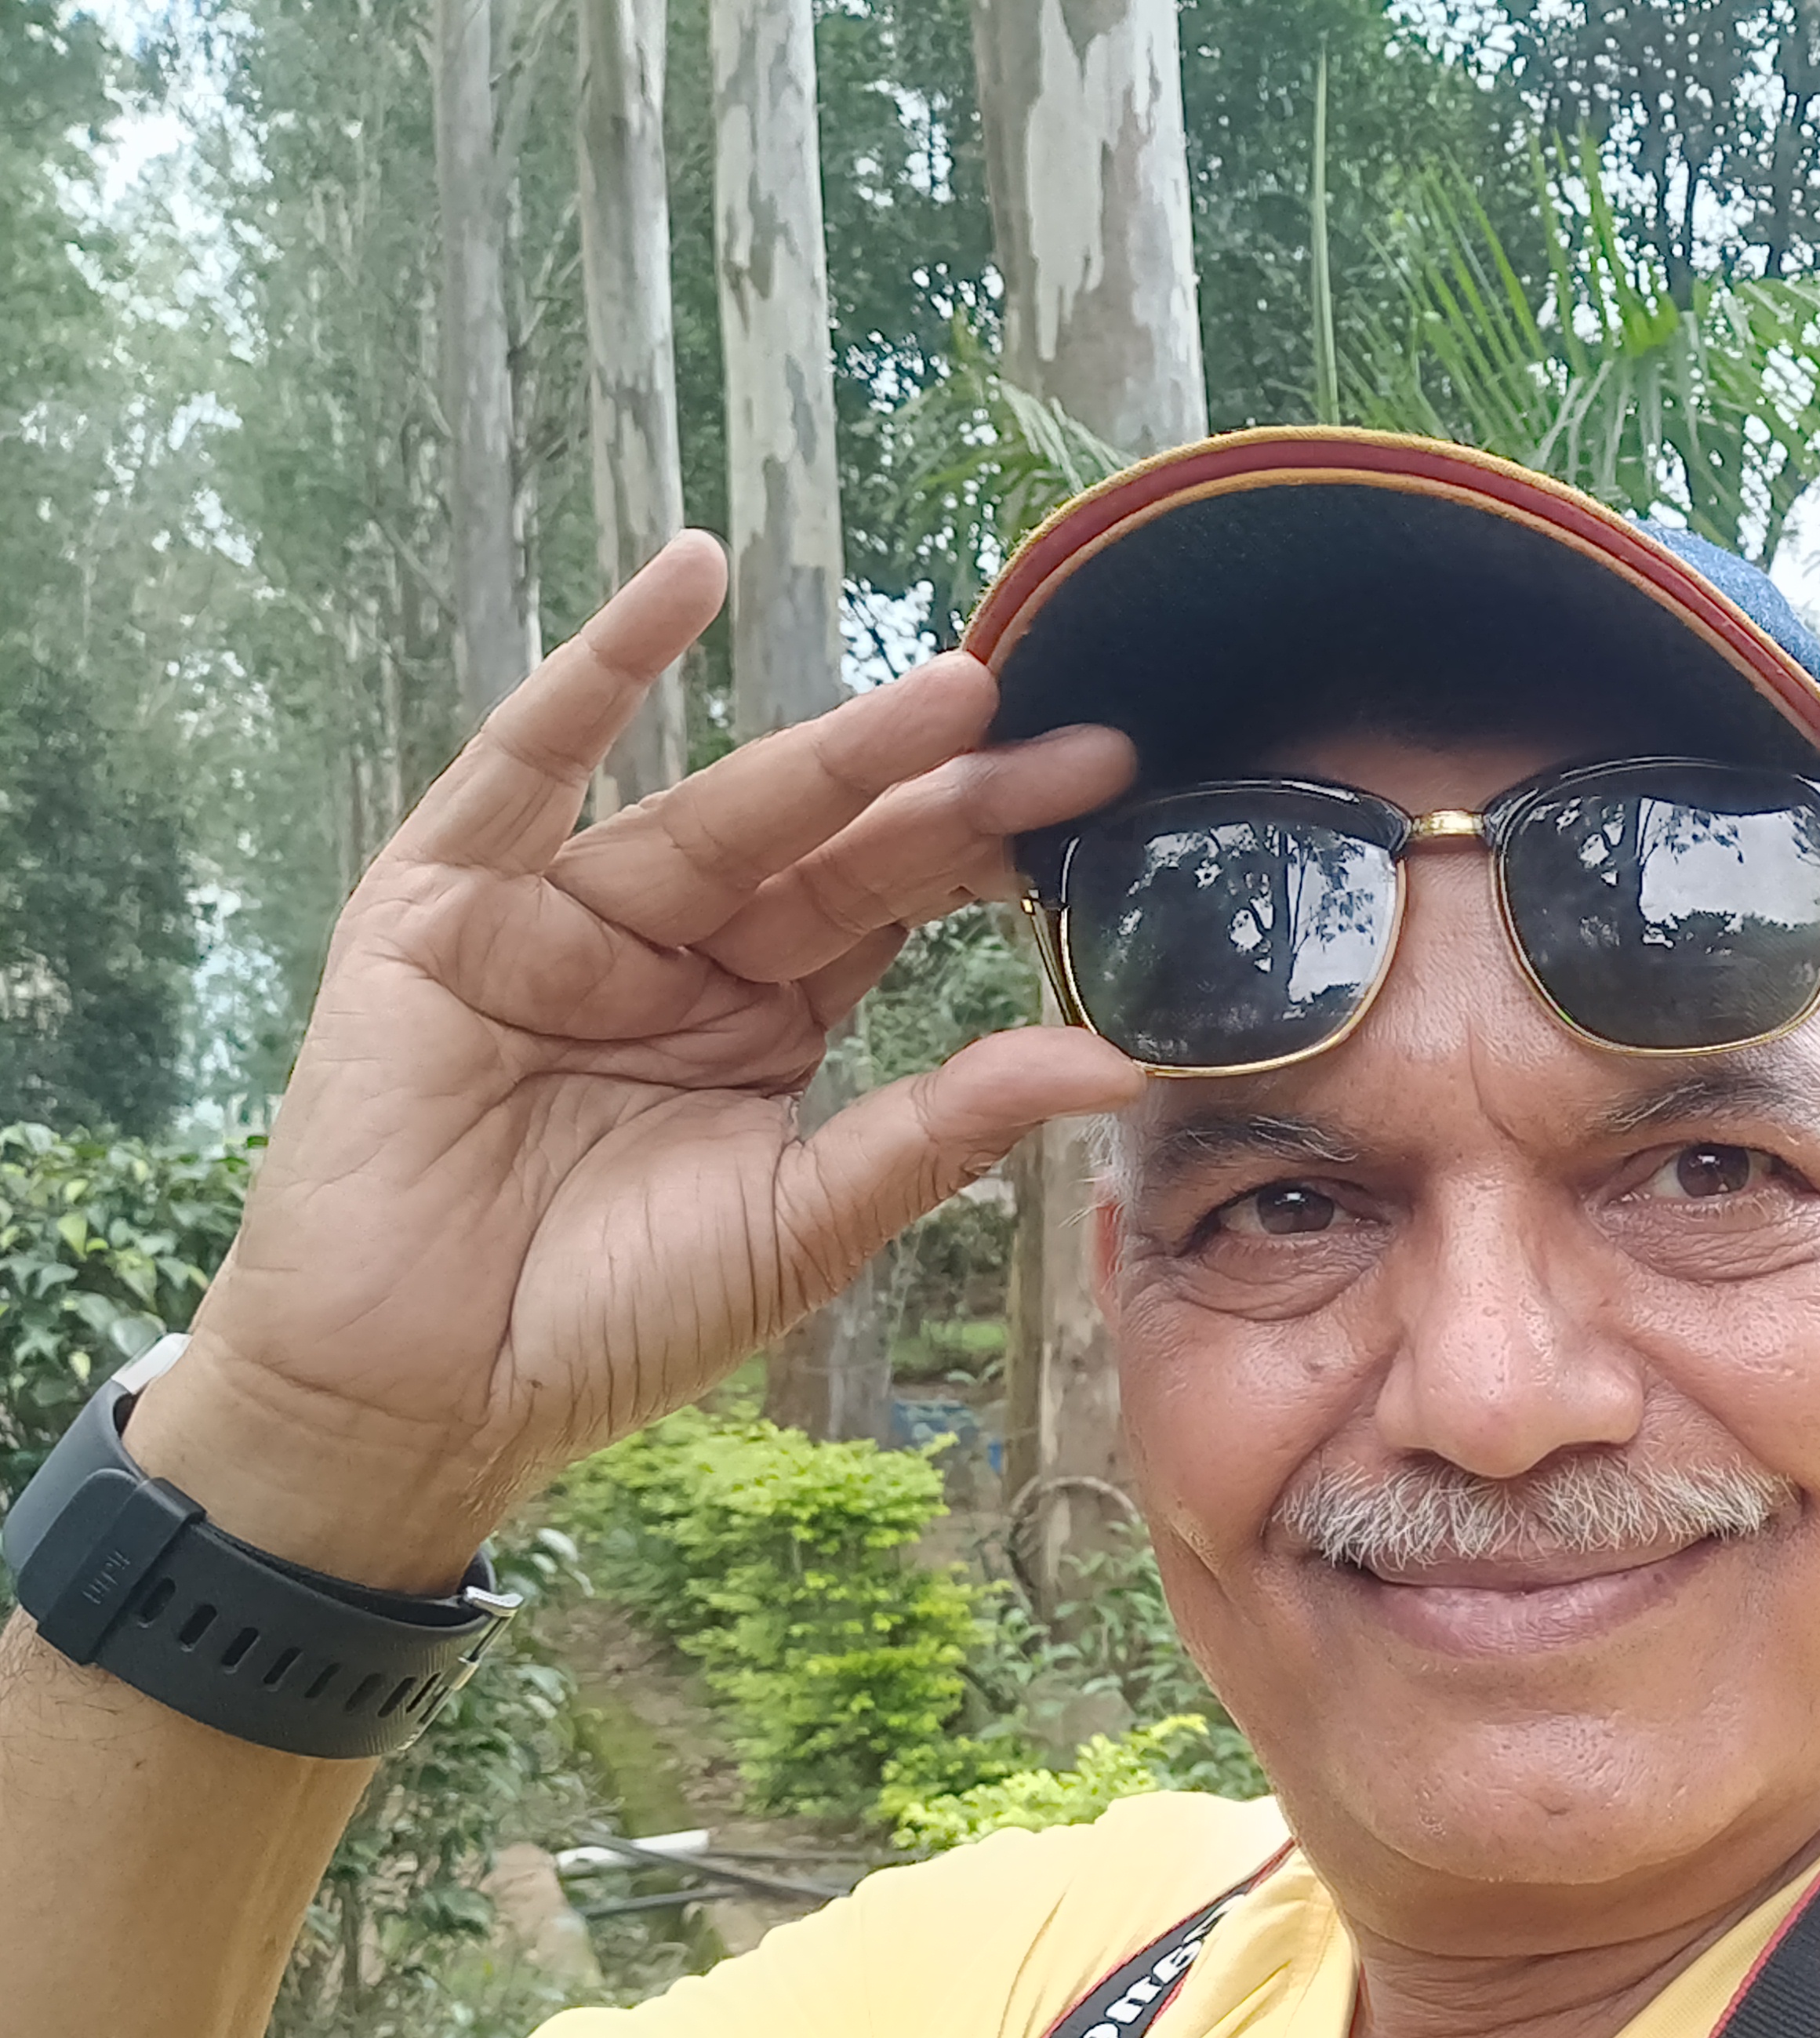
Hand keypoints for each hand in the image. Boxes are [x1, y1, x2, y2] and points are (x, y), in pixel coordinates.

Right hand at [121, 534, 1143, 1586]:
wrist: (422, 1396)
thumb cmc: (613, 1321)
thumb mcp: (806, 1220)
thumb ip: (944, 1128)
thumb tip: (1117, 1066)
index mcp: (764, 1018)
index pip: (893, 909)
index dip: (991, 855)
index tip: (1108, 797)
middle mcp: (676, 952)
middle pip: (830, 851)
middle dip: (948, 793)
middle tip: (1075, 740)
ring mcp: (560, 918)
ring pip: (717, 811)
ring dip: (833, 748)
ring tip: (954, 692)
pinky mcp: (443, 903)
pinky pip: (525, 766)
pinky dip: (596, 672)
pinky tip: (682, 579)